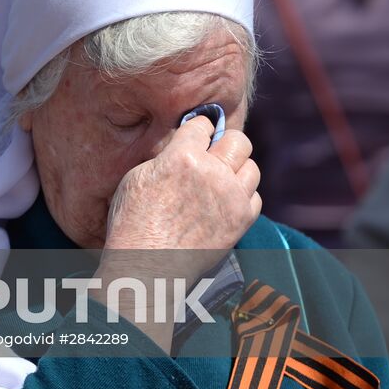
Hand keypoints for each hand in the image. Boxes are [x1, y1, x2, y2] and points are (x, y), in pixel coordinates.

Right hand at [91, 117, 260, 348]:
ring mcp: (231, 198)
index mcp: (182, 157)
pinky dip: (243, 195)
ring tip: (221, 177)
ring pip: (252, 167)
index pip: (203, 124)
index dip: (197, 127)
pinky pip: (255, 196)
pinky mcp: (241, 220)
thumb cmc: (132, 222)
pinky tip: (226, 200)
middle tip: (213, 152)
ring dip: (237, 168)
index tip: (195, 133)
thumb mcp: (137, 177)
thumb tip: (181, 149)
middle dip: (225, 141)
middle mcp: (213, 172)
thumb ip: (166, 157)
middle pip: (238, 140)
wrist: (147, 264)